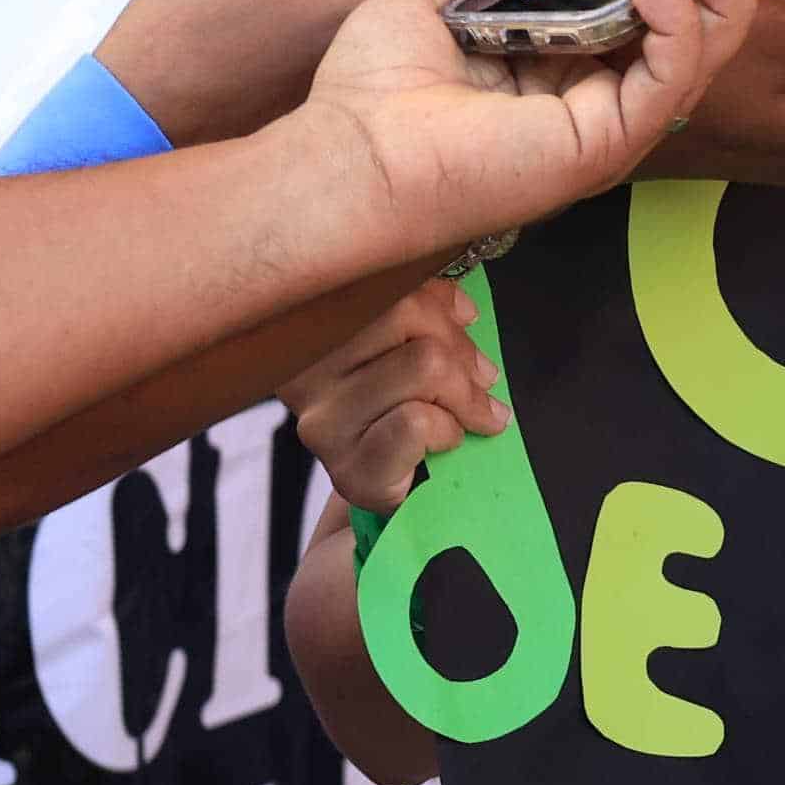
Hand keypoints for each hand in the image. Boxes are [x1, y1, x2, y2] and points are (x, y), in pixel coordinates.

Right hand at [96, 0, 454, 145]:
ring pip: (427, 44)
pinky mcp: (347, 120)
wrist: (140, 121)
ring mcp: (370, 94)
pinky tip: (392, 34)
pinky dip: (406, 49)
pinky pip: (395, 73)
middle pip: (451, 9)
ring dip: (444, 14)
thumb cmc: (188, 31)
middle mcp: (384, 55)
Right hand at [283, 279, 502, 513]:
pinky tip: (447, 440)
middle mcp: (304, 375)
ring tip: (471, 412)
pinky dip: (449, 428)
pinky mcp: (348, 470)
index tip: (465, 317)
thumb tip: (462, 308)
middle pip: (407, 315)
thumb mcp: (410, 347)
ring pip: (423, 364)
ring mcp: (322, 423)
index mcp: (312, 333)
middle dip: (459, 347)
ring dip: (464, 393)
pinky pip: (418, 420)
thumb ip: (426, 313)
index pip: (381, 283)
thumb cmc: (407, 416)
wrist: (404, 501)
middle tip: (481, 378)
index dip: (436, 296)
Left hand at [294, 0, 756, 269]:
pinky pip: (666, 83)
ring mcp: (602, 128)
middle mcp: (586, 102)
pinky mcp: (604, 144)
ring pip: (692, 64)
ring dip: (718, 1)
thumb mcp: (420, 0)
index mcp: (548, 72)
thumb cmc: (369, 93)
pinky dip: (677, 29)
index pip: (636, 22)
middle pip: (684, 44)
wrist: (348, 155)